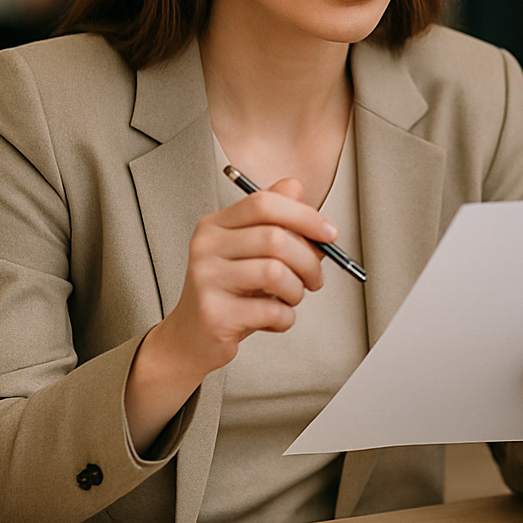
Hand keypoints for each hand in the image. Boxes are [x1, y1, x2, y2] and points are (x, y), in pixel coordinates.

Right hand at [125, 178, 332, 451]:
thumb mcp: (252, 251)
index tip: (330, 234)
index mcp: (216, 225)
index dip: (304, 216)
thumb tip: (296, 186)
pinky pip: (270, 310)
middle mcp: (205, 247)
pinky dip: (285, 318)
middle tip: (315, 279)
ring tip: (291, 299)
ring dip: (297, 291)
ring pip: (275, 273)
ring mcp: (205, 279)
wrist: (192, 336)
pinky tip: (274, 319)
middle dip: (309, 261)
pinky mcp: (213, 313)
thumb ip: (274, 219)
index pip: (263, 203)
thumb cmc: (231, 291)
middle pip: (275, 239)